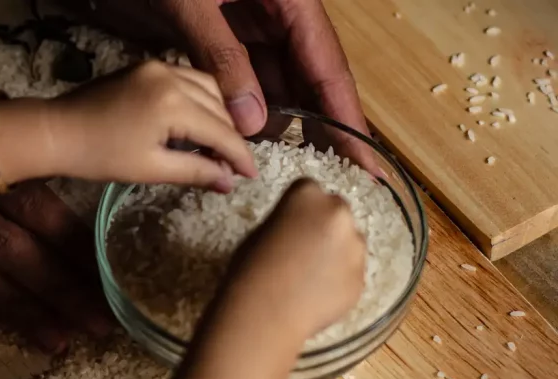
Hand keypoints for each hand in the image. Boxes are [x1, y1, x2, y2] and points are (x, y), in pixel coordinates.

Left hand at [46, 60, 256, 191]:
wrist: (56, 132)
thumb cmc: (99, 156)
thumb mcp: (150, 169)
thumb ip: (195, 171)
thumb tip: (229, 182)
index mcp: (173, 103)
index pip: (221, 131)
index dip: (239, 156)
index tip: (252, 177)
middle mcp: (171, 75)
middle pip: (219, 106)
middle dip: (230, 137)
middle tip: (232, 168)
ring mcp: (158, 66)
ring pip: (207, 87)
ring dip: (218, 115)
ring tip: (217, 146)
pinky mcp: (146, 66)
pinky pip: (187, 78)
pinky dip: (200, 99)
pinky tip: (197, 123)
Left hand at [70, 0, 379, 173]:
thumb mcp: (192, 3)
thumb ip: (223, 57)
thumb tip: (254, 122)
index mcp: (288, 1)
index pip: (328, 68)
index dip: (347, 118)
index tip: (366, 162)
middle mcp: (276, 17)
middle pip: (308, 83)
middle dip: (318, 131)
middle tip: (334, 181)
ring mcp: (248, 30)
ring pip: (272, 89)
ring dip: (274, 128)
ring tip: (287, 171)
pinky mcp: (219, 40)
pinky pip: (240, 83)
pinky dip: (242, 114)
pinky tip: (244, 144)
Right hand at [210, 178, 365, 339]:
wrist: (265, 313)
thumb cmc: (249, 269)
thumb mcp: (260, 232)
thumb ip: (287, 221)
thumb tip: (297, 228)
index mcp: (307, 195)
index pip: (309, 189)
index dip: (299, 208)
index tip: (290, 224)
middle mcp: (338, 213)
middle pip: (336, 211)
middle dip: (324, 225)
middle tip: (304, 249)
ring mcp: (355, 247)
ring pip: (350, 242)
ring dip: (336, 252)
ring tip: (311, 276)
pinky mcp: (361, 277)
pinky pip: (351, 272)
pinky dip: (339, 279)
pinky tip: (317, 293)